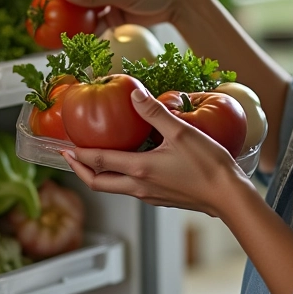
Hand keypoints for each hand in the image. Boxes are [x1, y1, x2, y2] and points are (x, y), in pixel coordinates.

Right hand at [59, 0, 196, 32]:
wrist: (172, 3)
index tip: (40, 8)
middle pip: (75, 4)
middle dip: (63, 16)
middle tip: (48, 29)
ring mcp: (107, 6)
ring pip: (86, 18)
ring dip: (76, 28)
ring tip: (61, 40)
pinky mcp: (116, 20)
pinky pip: (99, 28)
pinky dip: (91, 36)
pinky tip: (82, 44)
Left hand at [62, 88, 253, 215]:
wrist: (228, 196)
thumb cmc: (207, 164)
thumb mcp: (181, 132)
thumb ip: (155, 112)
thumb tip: (135, 94)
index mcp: (140, 169)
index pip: (98, 162)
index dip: (78, 154)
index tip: (64, 146)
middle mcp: (139, 187)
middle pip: (98, 184)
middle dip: (80, 170)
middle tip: (70, 157)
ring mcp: (149, 196)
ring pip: (114, 188)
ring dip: (100, 174)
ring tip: (96, 158)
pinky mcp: (160, 199)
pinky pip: (131, 189)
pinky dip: (119, 177)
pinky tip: (129, 163)